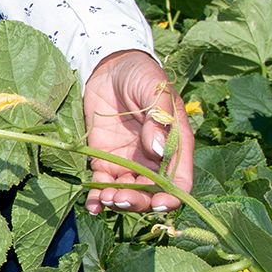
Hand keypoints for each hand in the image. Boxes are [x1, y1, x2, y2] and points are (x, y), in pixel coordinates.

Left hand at [81, 50, 192, 213]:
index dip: (172, 196)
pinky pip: (102, 183)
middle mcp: (153, 158)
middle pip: (151, 192)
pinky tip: (91, 205)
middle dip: (138, 202)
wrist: (109, 66)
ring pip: (127, 192)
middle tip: (120, 198)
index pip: (179, 179)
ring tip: (104, 198)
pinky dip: (97, 198)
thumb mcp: (154, 88)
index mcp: (174, 144)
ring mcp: (128, 161)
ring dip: (117, 201)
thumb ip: (159, 116)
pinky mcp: (104, 158)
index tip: (158, 202)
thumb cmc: (140, 73)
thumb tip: (157, 148)